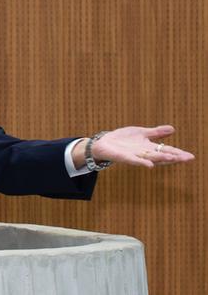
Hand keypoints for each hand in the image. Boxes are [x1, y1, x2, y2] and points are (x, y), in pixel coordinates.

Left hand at [76, 125, 194, 168]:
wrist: (104, 143)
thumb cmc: (123, 139)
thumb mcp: (141, 133)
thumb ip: (156, 133)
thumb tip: (173, 129)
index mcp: (149, 147)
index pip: (166, 150)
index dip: (178, 153)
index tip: (190, 156)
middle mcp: (144, 153)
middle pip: (162, 156)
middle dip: (175, 157)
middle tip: (188, 158)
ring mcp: (135, 156)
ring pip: (151, 158)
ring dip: (162, 159)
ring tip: (173, 159)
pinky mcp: (124, 157)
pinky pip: (134, 161)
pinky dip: (142, 163)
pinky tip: (150, 165)